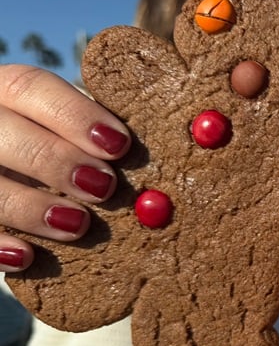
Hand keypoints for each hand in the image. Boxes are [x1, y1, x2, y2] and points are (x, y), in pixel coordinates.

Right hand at [0, 64, 129, 270]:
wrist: (28, 183)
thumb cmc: (73, 156)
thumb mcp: (83, 138)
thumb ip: (109, 138)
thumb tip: (193, 140)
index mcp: (11, 92)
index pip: (32, 87)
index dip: (75, 114)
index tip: (120, 145)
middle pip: (4, 130)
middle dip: (55, 159)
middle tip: (104, 187)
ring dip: (30, 206)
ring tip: (78, 225)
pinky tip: (28, 258)